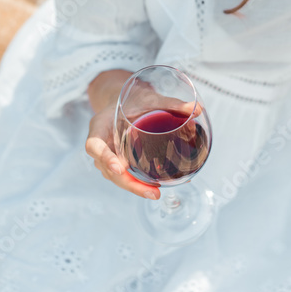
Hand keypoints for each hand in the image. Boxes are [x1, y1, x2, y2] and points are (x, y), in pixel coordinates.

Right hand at [84, 69, 160, 200]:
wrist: (128, 101)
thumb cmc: (136, 99)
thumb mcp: (151, 98)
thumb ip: (172, 103)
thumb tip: (197, 110)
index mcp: (100, 124)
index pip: (93, 144)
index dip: (103, 157)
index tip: (119, 167)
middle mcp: (100, 142)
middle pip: (106, 168)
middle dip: (127, 182)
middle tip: (152, 192)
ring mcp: (107, 155)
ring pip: (114, 176)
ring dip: (133, 186)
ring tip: (155, 193)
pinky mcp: (117, 162)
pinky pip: (123, 175)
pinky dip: (137, 183)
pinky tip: (154, 188)